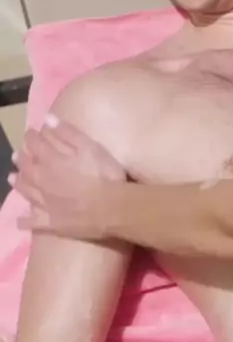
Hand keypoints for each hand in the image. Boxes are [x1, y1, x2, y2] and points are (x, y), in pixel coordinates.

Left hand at [10, 114, 125, 238]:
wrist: (111, 209)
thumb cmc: (104, 174)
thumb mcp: (90, 147)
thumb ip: (68, 133)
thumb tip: (47, 118)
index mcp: (52, 161)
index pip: (35, 145)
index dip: (31, 137)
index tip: (30, 133)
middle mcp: (42, 181)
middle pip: (27, 167)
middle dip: (21, 159)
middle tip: (17, 154)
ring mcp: (45, 203)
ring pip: (26, 191)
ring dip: (18, 183)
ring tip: (12, 177)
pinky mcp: (51, 222)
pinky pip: (33, 222)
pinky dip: (25, 221)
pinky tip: (20, 221)